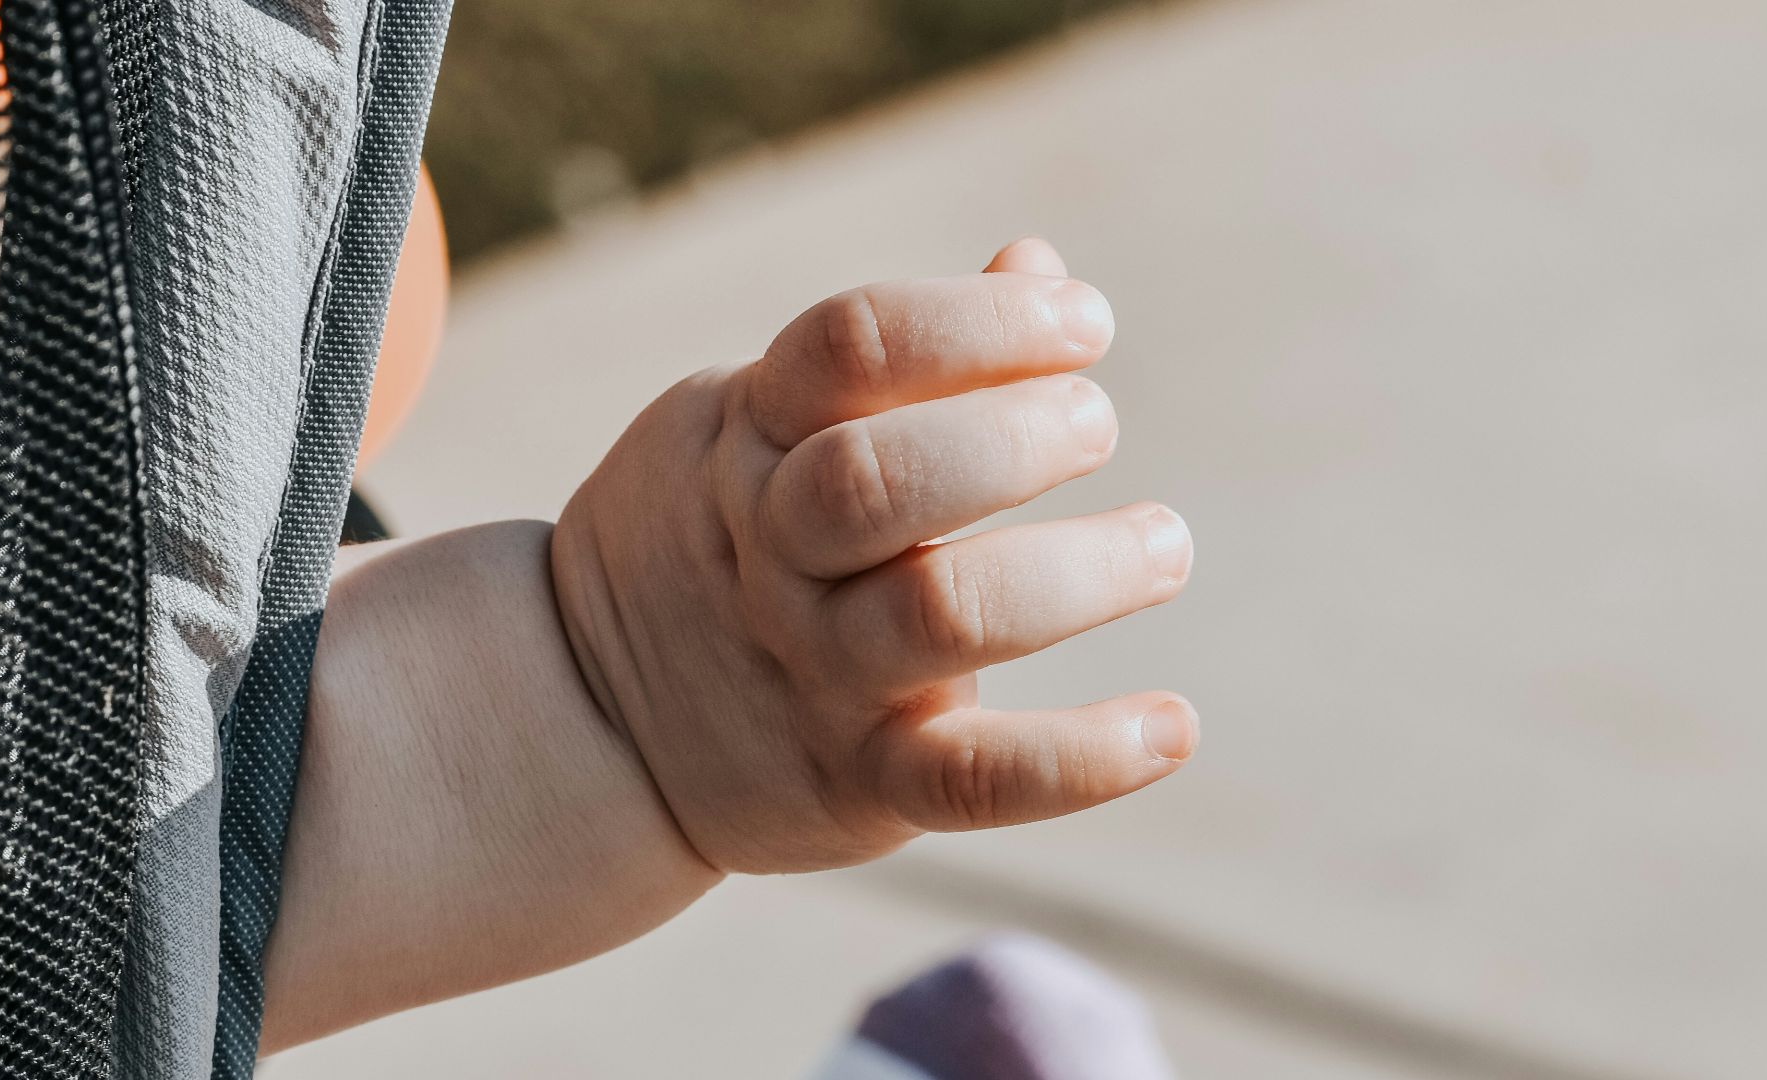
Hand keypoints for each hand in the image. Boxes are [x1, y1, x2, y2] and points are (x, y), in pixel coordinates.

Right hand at [551, 238, 1195, 874]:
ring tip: (1163, 544)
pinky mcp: (858, 780)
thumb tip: (1039, 263)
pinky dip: (1081, 761)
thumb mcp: (760, 418)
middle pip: (880, 478)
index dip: (979, 319)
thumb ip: (892, 357)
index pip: (852, 343)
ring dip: (1077, 573)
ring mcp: (813, 670)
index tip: (1085, 322)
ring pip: (938, 615)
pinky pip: (971, 782)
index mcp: (751, 438)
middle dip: (1015, 436)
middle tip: (1095, 423)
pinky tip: (1173, 727)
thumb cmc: (718, 535)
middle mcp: (775, 551)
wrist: (593, 717)